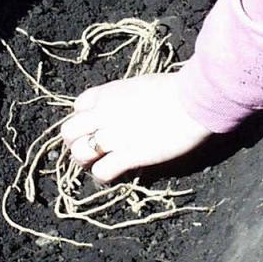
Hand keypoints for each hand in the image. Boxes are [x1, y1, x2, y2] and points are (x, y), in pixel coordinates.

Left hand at [60, 72, 211, 181]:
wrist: (192, 101)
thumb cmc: (176, 89)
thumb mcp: (142, 85)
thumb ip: (127, 97)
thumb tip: (129, 105)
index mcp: (108, 93)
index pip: (78, 106)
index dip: (83, 118)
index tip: (94, 125)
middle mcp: (104, 114)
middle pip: (70, 131)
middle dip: (75, 142)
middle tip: (89, 149)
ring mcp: (114, 136)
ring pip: (80, 153)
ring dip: (85, 161)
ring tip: (96, 164)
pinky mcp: (128, 156)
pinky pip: (102, 171)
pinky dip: (102, 176)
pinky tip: (109, 176)